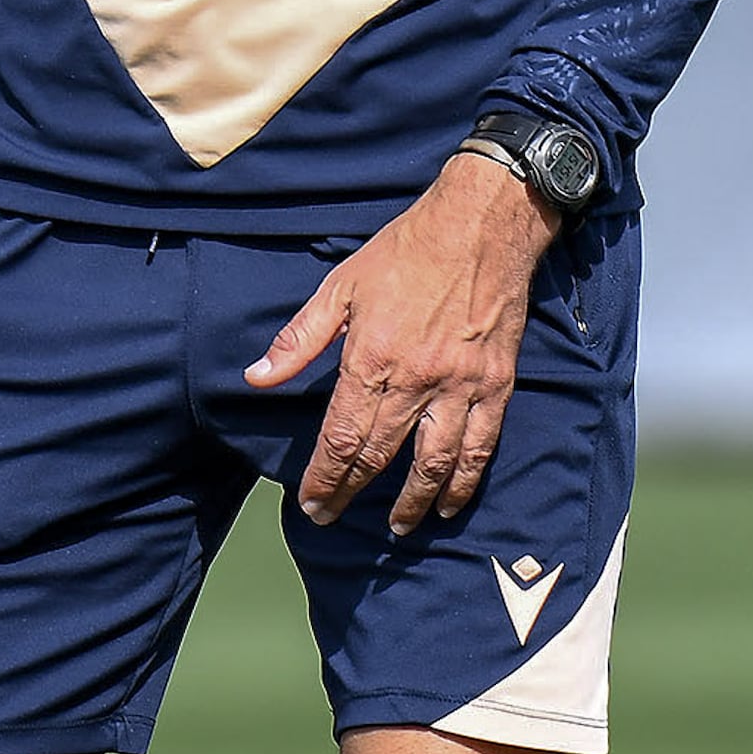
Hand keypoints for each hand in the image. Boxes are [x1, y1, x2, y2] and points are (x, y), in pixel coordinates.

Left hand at [245, 151, 560, 534]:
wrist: (479, 226)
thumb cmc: (405, 252)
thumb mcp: (340, 288)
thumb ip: (298, 340)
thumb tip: (257, 377)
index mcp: (372, 359)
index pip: (342, 438)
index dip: (325, 478)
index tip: (312, 503)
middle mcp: (416, 381)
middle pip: (380, 456)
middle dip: (352, 493)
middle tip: (334, 518)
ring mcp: (460, 385)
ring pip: (434, 462)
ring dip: (413, 502)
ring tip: (398, 526)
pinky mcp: (495, 383)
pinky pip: (480, 445)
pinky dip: (464, 480)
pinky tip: (451, 501)